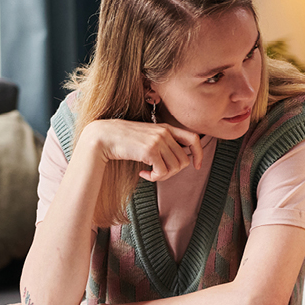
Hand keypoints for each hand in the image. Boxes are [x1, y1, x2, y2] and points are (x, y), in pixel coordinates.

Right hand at [81, 119, 203, 181]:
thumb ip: (163, 143)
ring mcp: (158, 140)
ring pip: (175, 168)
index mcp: (166, 127)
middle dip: (173, 172)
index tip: (197, 165)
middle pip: (184, 160)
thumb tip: (179, 161)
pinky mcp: (150, 150)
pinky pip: (162, 172)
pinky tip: (143, 173)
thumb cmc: (124, 140)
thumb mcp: (148, 136)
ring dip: (162, 176)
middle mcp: (165, 132)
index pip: (193, 138)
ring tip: (149, 173)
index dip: (199, 154)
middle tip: (158, 174)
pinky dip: (154, 178)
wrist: (104, 137)